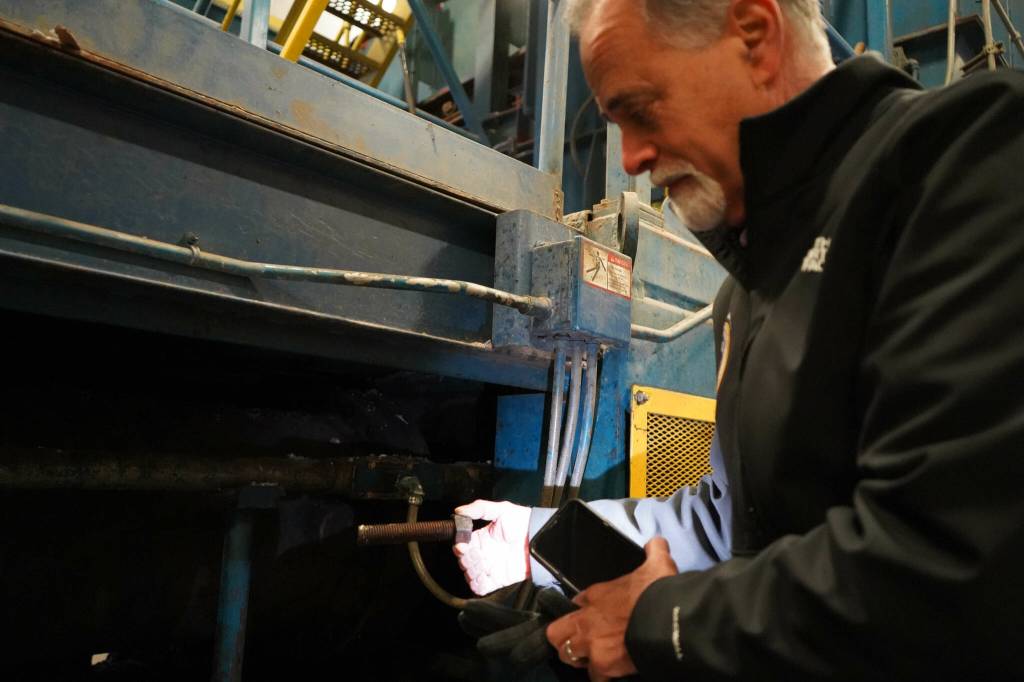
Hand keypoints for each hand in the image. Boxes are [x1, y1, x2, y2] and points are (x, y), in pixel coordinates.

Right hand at [453, 499, 530, 595]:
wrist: (541, 539)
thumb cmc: (523, 522)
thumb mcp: (502, 509)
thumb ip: (479, 508)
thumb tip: (459, 511)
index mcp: (481, 538)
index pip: (463, 545)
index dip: (460, 547)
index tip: (461, 546)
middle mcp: (484, 553)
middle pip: (465, 561)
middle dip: (466, 560)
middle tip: (474, 555)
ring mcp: (490, 567)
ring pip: (471, 574)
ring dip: (470, 572)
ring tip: (479, 566)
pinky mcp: (498, 580)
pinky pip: (482, 587)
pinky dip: (477, 585)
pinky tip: (480, 578)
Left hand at [545, 537, 677, 680]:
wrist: (669, 619)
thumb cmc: (659, 590)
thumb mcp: (656, 562)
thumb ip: (654, 551)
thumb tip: (657, 543)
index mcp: (595, 594)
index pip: (574, 604)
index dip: (580, 611)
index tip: (589, 616)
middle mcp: (587, 620)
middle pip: (555, 633)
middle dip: (564, 638)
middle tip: (578, 642)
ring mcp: (592, 645)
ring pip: (568, 655)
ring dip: (580, 658)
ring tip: (593, 659)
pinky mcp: (603, 666)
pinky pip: (594, 677)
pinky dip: (602, 677)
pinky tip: (612, 673)